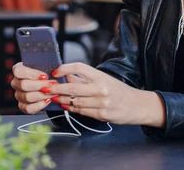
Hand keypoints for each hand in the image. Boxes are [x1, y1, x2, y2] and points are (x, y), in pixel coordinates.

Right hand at [10, 62, 57, 113]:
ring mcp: (18, 95)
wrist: (50, 84)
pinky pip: (28, 108)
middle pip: (23, 85)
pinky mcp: (22, 106)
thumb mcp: (47, 65)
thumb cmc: (47, 72)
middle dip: (40, 85)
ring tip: (53, 92)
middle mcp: (16, 83)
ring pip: (27, 97)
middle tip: (52, 84)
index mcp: (18, 70)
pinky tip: (47, 100)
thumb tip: (55, 70)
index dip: (32, 74)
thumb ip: (47, 65)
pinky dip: (39, 105)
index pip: (18, 71)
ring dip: (42, 95)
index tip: (45, 76)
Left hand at [45, 62, 164, 126]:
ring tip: (53, 97)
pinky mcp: (101, 115)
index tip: (55, 72)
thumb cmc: (119, 91)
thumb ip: (86, 79)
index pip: (79, 68)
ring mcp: (101, 102)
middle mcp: (101, 88)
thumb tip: (66, 77)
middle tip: (46, 88)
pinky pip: (81, 111)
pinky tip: (65, 105)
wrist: (137, 105)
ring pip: (74, 101)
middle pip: (72, 87)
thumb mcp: (105, 79)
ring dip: (61, 99)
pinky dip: (71, 108)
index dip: (65, 68)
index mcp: (101, 76)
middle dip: (56, 88)